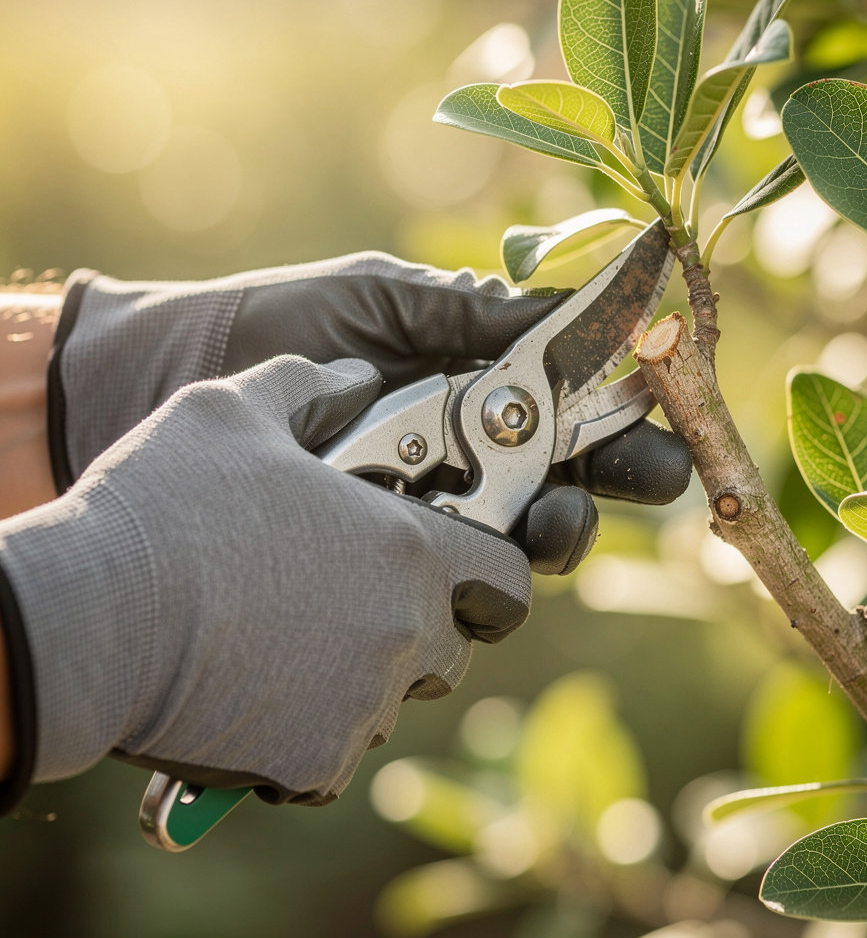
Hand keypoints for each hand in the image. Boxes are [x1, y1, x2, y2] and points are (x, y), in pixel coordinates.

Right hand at [0, 356, 534, 804]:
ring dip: (360, 677)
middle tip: (351, 598)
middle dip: (418, 627)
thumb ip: (312, 386)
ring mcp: (365, 702)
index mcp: (407, 548)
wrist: (88, 619)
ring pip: (392, 698)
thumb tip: (354, 374)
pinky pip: (337, 750)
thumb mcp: (235, 409)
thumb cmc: (167, 505)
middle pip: (449, 644)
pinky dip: (310, 729)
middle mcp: (404, 630)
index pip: (508, 576)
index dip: (490, 570)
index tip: (460, 567)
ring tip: (289, 639)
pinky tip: (256, 688)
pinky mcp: (318, 761)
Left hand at [50, 255, 691, 573]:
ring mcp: (417, 526)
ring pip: (513, 559)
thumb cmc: (270, 324)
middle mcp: (458, 469)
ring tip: (544, 522)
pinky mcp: (371, 571)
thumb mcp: (375, 299)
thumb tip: (566, 308)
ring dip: (550, 540)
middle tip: (648, 480)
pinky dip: (464, 587)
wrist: (159, 382)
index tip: (667, 426)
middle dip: (613, 491)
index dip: (625, 428)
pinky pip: (440, 596)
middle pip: (563, 496)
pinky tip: (457, 561)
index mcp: (470, 398)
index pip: (570, 421)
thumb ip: (466, 311)